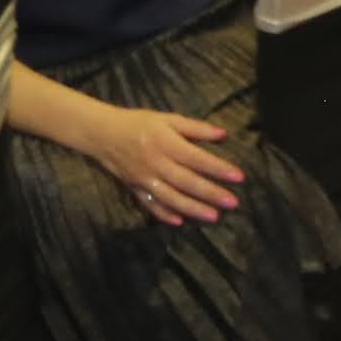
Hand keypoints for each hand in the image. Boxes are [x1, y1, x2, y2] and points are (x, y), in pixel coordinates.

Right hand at [79, 95, 244, 224]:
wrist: (101, 134)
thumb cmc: (140, 123)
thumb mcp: (168, 119)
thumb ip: (196, 127)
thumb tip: (223, 134)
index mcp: (166, 143)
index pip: (197, 158)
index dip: (218, 168)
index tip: (239, 177)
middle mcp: (155, 163)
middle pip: (186, 181)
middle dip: (210, 193)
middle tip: (233, 203)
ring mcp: (143, 179)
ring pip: (170, 197)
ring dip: (192, 208)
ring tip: (214, 216)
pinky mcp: (134, 188)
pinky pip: (150, 204)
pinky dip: (163, 214)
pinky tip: (180, 222)